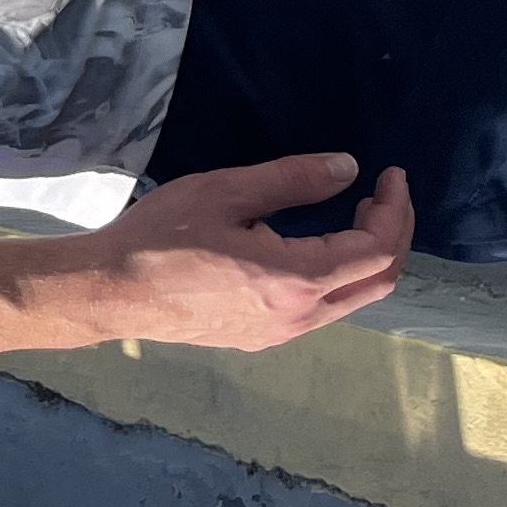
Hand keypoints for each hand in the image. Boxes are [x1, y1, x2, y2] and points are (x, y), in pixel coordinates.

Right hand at [76, 156, 412, 352]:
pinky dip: (339, 275)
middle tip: (380, 195)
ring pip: (353, 300)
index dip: (395, 210)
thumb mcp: (224, 192)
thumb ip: (291, 179)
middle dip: (392, 234)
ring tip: (352, 215)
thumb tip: (348, 168)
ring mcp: (282, 334)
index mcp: (297, 280)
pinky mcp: (262, 338)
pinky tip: (313, 248)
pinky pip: (323, 310)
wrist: (112, 290)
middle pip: (377, 282)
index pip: (376, 250)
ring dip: (366, 257)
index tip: (389, 175)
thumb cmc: (162, 236)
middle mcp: (300, 317)